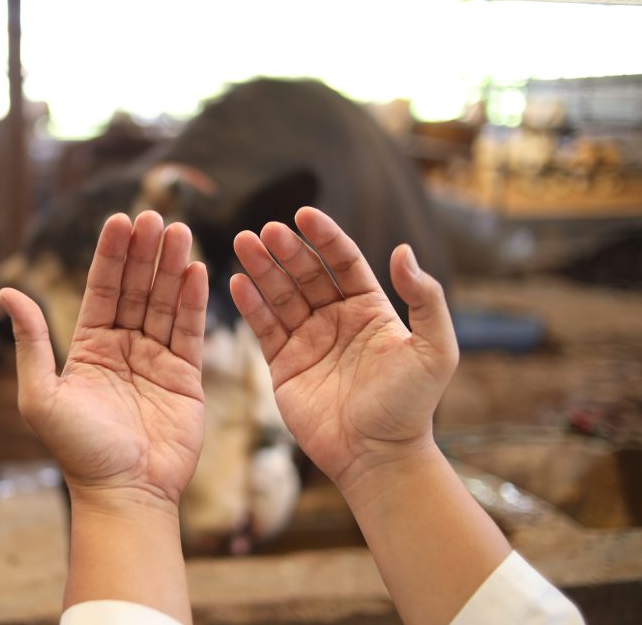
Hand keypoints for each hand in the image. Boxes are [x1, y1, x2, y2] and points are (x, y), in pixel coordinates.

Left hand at [0, 211, 207, 512]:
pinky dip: (194, 300)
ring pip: (166, 302)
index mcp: (89, 347)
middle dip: (144, 252)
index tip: (119, 219)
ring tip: (179, 231)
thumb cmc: (77, 450)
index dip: (110, 254)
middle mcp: (124, 347)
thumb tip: (6, 290)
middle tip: (154, 215)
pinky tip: (196, 269)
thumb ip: (31, 341)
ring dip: (172, 266)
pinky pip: (191, 331)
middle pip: (137, 288)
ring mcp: (157, 359)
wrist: (124, 493)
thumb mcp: (40, 395)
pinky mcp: (186, 376)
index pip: (102, 289)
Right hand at [229, 207, 457, 492]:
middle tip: (266, 230)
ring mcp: (308, 340)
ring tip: (243, 242)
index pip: (343, 261)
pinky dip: (250, 304)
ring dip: (262, 268)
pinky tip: (238, 282)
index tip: (305, 215)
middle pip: (306, 273)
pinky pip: (264, 328)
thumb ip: (425, 298)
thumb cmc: (410, 405)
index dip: (325, 237)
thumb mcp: (434, 349)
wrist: (378, 456)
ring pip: (280, 295)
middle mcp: (336, 319)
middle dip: (286, 249)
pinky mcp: (284, 365)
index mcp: (370, 309)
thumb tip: (403, 250)